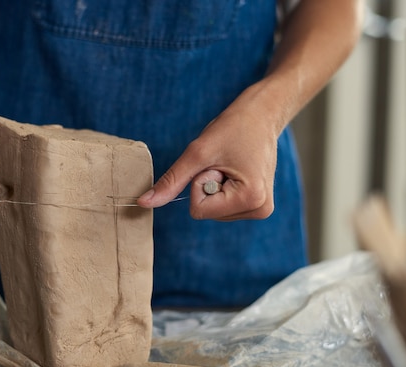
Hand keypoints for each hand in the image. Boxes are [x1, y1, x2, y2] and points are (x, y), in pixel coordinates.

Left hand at [137, 84, 279, 220]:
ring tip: (231, 165)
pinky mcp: (257, 205)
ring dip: (215, 186)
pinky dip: (222, 188)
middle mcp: (260, 209)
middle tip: (225, 162)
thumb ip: (171, 181)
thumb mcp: (197, 153)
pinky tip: (236, 170)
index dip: (198, 184)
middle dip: (207, 185)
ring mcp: (261, 209)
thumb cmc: (232, 127)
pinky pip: (222, 207)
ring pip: (213, 211)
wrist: (262, 114)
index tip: (216, 163)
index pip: (199, 211)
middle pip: (206, 212)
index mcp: (251, 199)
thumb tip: (143, 203)